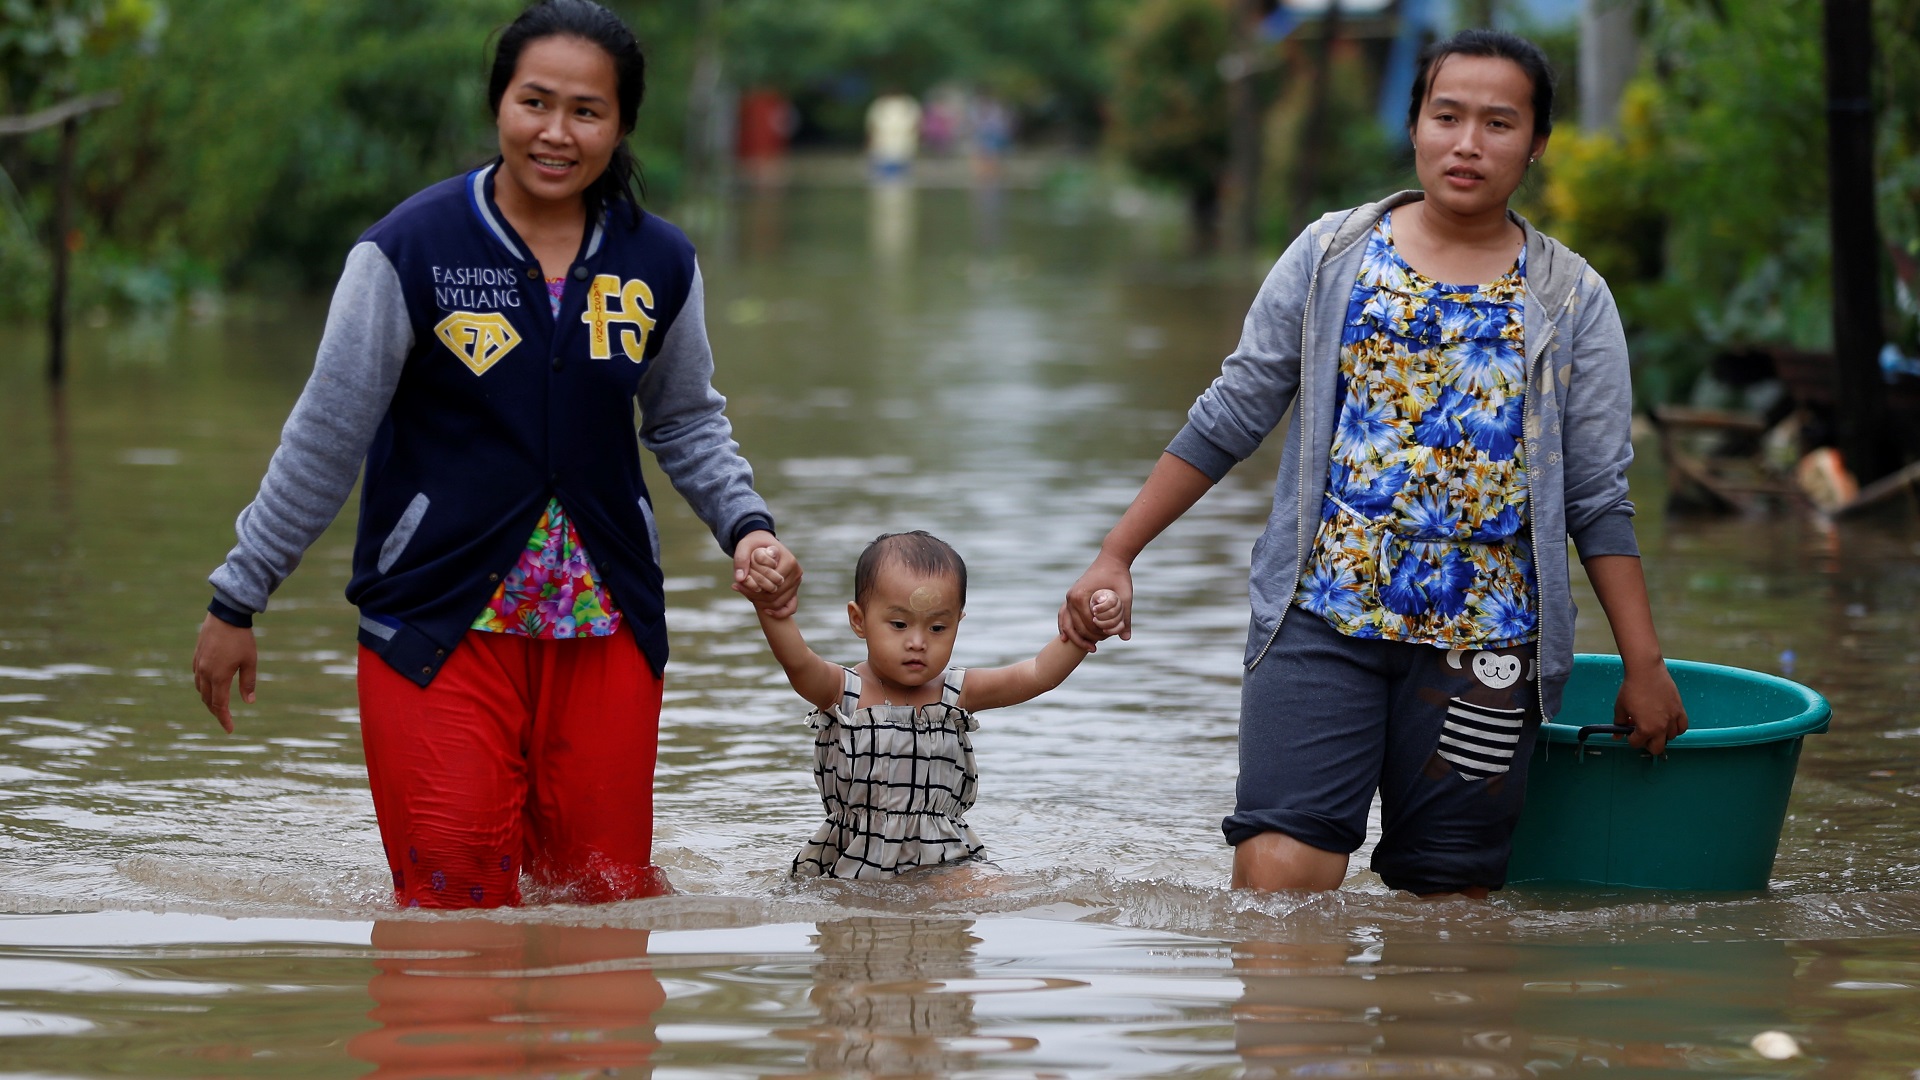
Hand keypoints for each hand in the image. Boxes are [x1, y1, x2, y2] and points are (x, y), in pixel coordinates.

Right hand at [192, 613, 257, 733]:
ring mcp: (198, 664)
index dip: (224, 718)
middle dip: (216, 712)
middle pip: (207, 700)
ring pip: (200, 689)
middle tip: (226, 720)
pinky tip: (210, 686)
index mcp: (218, 676)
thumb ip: (248, 683)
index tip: (230, 729)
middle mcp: (204, 672)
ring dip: (208, 700)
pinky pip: (197, 677)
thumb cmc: (241, 638)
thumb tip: (249, 702)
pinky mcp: (196, 656)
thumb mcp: (250, 661)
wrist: (226, 615)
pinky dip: (203, 687)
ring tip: (218, 706)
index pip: (219, 705)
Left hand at [732, 531, 800, 617]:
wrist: (763, 544)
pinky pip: (791, 607)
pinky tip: (766, 611)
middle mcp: (796, 572)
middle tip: (739, 590)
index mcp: (789, 561)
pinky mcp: (794, 589)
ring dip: (763, 603)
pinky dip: (779, 613)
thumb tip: (740, 578)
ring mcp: (796, 582)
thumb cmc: (754, 545)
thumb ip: (741, 559)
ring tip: (746, 596)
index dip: (754, 587)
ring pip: (780, 602)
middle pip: (776, 594)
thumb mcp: (744, 547)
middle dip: (756, 596)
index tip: (739, 584)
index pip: (772, 583)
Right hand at [1059, 554, 1131, 650]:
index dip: (1098, 634)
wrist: (1111, 559)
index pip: (1088, 624)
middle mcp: (1071, 598)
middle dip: (1088, 638)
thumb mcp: (1125, 597)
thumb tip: (1125, 638)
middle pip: (1077, 626)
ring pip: (1067, 623)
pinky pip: (1063, 615)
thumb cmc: (1119, 576)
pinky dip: (1064, 626)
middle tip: (1099, 645)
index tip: (1109, 637)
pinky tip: (1065, 639)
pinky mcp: (1071, 597)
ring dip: (1076, 637)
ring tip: (1088, 647)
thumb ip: (1125, 618)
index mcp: (1081, 597)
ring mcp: (1069, 597)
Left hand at [1614, 662, 1687, 754]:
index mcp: (1646, 729)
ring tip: (1654, 725)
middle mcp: (1662, 727)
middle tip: (1642, 734)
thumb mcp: (1621, 708)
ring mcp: (1673, 719)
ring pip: (1671, 738)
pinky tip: (1668, 723)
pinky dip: (1676, 728)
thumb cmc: (1631, 688)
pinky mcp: (1680, 710)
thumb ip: (1619, 724)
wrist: (1646, 671)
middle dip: (1647, 743)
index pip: (1637, 744)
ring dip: (1662, 735)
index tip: (1629, 732)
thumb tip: (1616, 735)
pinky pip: (1682, 727)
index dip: (1631, 738)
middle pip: (1657, 748)